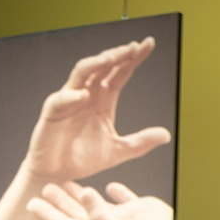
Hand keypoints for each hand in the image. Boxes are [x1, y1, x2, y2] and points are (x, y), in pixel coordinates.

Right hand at [23, 38, 170, 183]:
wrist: (58, 175)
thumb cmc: (82, 160)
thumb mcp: (118, 151)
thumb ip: (141, 142)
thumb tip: (166, 135)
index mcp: (103, 99)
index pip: (120, 72)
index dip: (134, 58)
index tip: (148, 44)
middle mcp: (87, 93)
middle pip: (103, 66)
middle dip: (118, 55)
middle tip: (134, 47)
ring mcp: (69, 100)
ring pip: (82, 72)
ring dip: (95, 64)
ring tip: (110, 58)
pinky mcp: (53, 112)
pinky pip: (62, 99)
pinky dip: (72, 96)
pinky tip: (84, 96)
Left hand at [28, 181, 172, 219]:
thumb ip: (101, 216)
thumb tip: (84, 195)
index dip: (49, 216)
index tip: (32, 205)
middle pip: (78, 215)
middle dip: (61, 203)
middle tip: (45, 188)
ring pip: (97, 205)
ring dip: (82, 195)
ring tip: (67, 182)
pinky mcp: (141, 211)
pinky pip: (124, 199)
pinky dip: (116, 193)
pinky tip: (109, 187)